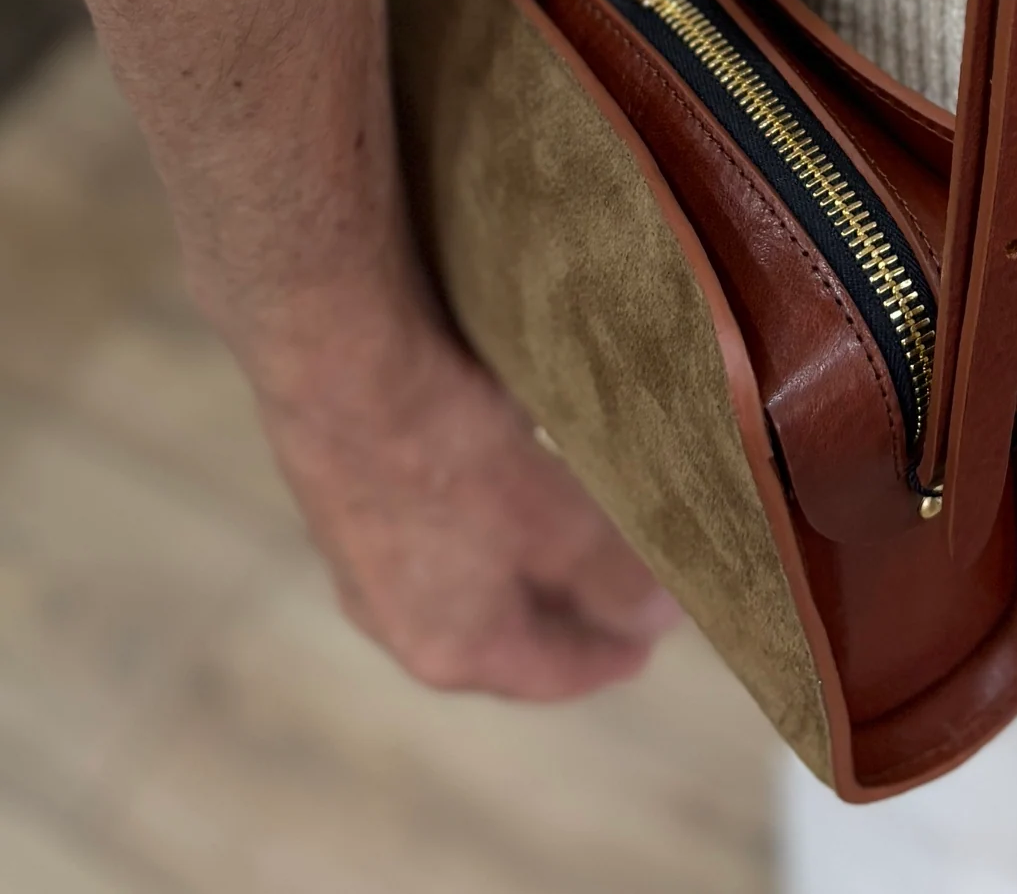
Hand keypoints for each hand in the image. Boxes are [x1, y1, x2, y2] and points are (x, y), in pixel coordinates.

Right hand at [255, 303, 682, 699]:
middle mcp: (395, 617)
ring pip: (467, 571)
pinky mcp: (346, 495)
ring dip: (523, 552)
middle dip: (566, 604)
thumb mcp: (557, 522)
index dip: (609, 654)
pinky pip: (432, 523)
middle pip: (505, 626)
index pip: (550, 674)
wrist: (337, 362)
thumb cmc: (449, 450)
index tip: (649, 639)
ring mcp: (362, 557)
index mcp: (452, 647)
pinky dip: (480, 510)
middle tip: (621, 577)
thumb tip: (659, 619)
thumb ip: (613, 579)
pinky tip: (504, 461)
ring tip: (576, 516)